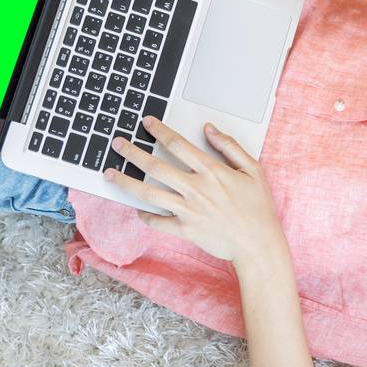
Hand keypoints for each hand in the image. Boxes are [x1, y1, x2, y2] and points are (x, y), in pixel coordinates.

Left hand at [103, 117, 285, 265]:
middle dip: (133, 153)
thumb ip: (230, 147)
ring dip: (126, 182)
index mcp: (211, 171)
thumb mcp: (252, 170)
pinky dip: (145, 216)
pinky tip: (136, 209)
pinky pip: (158, 222)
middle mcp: (195, 189)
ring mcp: (188, 210)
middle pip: (156, 167)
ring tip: (109, 173)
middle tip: (117, 144)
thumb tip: (210, 130)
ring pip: (149, 193)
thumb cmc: (258, 207)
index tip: (147, 123)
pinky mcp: (185, 229)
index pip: (179, 145)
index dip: (160, 132)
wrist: (258, 243)